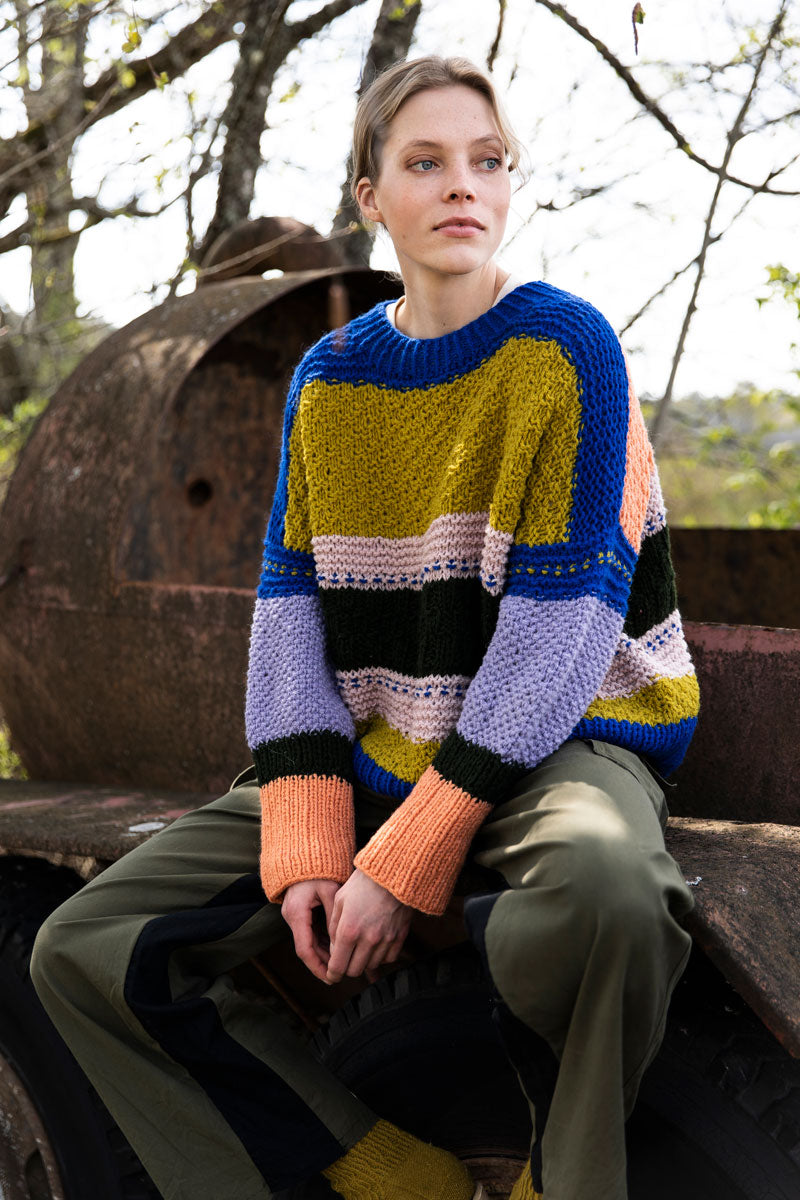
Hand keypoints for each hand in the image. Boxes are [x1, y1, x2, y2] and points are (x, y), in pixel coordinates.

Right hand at [281, 879, 341, 981]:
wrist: (305, 852)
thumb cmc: (319, 869)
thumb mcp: (331, 891)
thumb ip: (335, 916)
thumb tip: (343, 941)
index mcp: (297, 913)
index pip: (305, 949)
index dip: (317, 966)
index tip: (330, 978)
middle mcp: (292, 917)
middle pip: (306, 948)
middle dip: (322, 963)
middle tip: (338, 975)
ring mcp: (294, 915)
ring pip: (308, 942)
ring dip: (323, 953)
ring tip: (340, 964)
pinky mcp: (299, 912)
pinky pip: (310, 933)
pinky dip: (321, 942)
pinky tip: (335, 948)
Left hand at [326, 869, 411, 984]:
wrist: (393, 872)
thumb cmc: (363, 883)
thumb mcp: (340, 900)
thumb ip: (333, 928)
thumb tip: (334, 949)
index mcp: (349, 930)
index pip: (338, 966)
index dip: (332, 974)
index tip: (331, 975)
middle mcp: (368, 939)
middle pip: (354, 971)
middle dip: (347, 968)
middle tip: (345, 959)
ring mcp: (386, 940)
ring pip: (371, 966)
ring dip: (363, 961)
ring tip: (361, 948)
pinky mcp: (400, 937)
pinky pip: (388, 959)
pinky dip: (380, 956)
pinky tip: (376, 944)